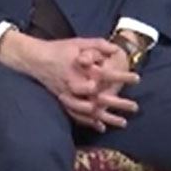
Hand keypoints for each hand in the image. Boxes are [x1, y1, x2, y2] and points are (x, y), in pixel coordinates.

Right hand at [0, 30, 137, 130]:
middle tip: (135, 107)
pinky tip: (101, 128)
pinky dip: (89, 122)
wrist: (34, 59)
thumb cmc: (58, 50)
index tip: (136, 78)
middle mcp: (75, 84)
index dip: (122, 76)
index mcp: (81, 69)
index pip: (106, 74)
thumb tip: (115, 49)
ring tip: (124, 123)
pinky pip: (77, 115)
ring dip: (107, 117)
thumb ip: (97, 45)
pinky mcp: (63, 101)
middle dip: (119, 103)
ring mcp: (69, 95)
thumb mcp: (78, 42)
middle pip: (101, 97)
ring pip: (90, 111)